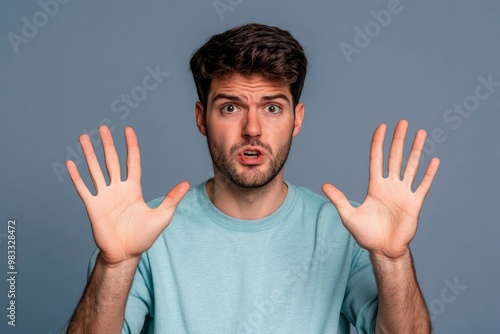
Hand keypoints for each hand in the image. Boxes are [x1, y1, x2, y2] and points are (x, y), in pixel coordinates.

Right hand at [66, 126, 188, 266]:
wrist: (125, 254)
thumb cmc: (143, 237)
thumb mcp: (162, 216)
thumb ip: (172, 199)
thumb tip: (186, 183)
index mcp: (133, 189)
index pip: (131, 162)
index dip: (130, 146)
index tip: (128, 130)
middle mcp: (118, 189)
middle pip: (111, 161)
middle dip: (107, 144)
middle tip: (102, 128)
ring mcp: (104, 196)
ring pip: (95, 170)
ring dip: (89, 154)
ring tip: (83, 138)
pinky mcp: (93, 206)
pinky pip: (83, 188)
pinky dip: (76, 176)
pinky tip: (70, 163)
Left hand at [322, 120, 439, 259]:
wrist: (383, 250)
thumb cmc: (365, 234)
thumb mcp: (348, 215)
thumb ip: (338, 199)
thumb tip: (324, 185)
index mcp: (375, 186)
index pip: (377, 159)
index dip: (378, 143)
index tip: (382, 127)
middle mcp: (390, 186)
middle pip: (396, 157)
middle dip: (399, 140)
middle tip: (403, 122)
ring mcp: (403, 193)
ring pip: (411, 166)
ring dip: (416, 150)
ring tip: (421, 133)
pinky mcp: (414, 203)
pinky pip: (423, 185)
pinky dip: (429, 173)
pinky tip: (434, 160)